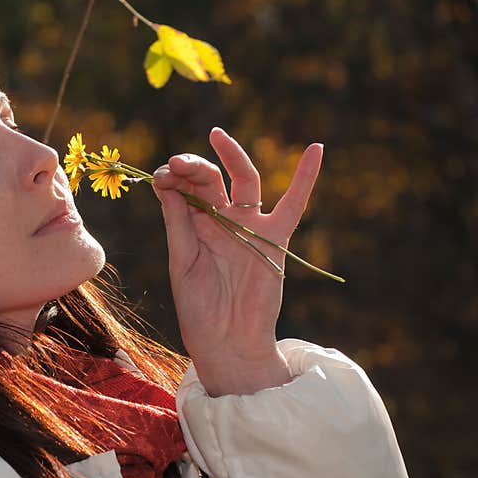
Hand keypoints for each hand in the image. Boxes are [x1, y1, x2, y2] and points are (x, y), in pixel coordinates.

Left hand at [152, 127, 323, 395]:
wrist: (226, 341)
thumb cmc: (198, 308)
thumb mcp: (181, 262)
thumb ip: (178, 222)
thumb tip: (166, 182)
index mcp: (193, 226)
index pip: (184, 189)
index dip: (173, 178)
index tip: (162, 175)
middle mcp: (221, 221)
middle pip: (210, 181)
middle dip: (193, 167)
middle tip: (177, 162)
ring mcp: (249, 227)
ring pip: (244, 181)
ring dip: (231, 157)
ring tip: (216, 136)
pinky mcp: (275, 238)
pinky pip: (293, 204)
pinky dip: (306, 178)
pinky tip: (315, 149)